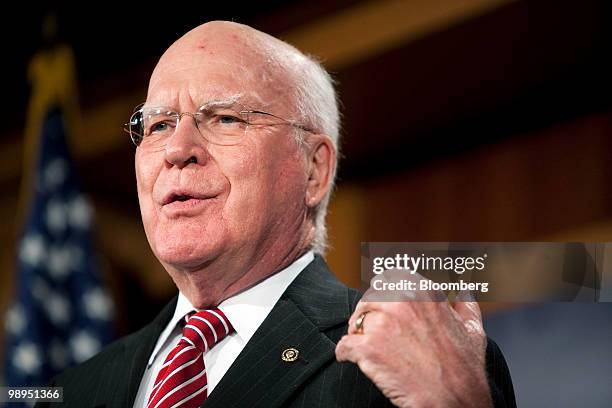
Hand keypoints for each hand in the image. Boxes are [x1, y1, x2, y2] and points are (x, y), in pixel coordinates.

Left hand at [335, 273, 491, 407]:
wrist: (456, 402)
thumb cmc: (465, 370)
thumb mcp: (472, 330)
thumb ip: (465, 305)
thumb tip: (463, 292)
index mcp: (422, 291)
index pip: (387, 281)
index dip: (382, 298)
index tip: (383, 312)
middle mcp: (400, 301)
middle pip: (367, 300)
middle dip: (367, 315)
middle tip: (372, 333)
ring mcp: (382, 323)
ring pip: (355, 322)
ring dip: (357, 335)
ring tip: (367, 350)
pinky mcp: (368, 347)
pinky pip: (345, 345)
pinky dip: (345, 354)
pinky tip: (351, 359)